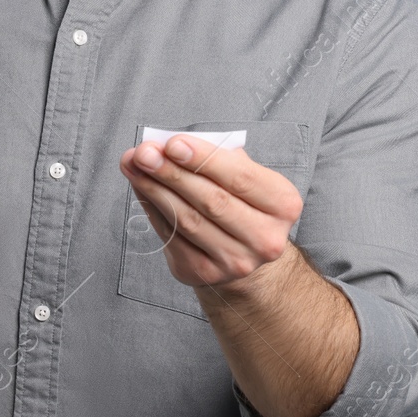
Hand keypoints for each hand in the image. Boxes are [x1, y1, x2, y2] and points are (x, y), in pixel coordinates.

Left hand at [119, 135, 302, 289]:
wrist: (246, 251)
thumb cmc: (242, 201)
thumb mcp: (246, 174)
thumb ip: (217, 157)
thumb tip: (166, 144)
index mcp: (283, 204)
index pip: (240, 178)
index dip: (204, 159)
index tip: (172, 142)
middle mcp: (266, 238)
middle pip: (212, 201)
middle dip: (173, 173)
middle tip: (144, 152)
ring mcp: (236, 261)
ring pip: (188, 220)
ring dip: (155, 189)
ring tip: (134, 165)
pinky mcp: (205, 273)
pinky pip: (172, 237)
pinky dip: (152, 209)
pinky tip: (141, 188)